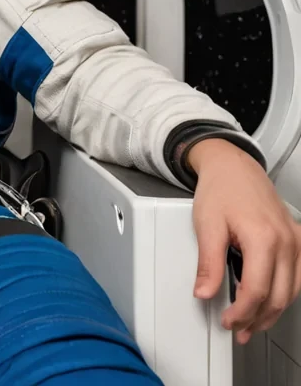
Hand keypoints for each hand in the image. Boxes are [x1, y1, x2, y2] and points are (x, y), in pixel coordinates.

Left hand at [189, 138, 300, 342]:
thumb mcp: (206, 224)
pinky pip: (298, 276)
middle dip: (257, 319)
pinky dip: (283, 293)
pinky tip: (268, 300)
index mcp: (263, 238)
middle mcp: (286, 242)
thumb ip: (207, 262)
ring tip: (251, 323)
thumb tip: (204, 292)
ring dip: (272, 312)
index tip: (227, 321)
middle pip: (278, 296)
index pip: (257, 291)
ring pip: (291, 291)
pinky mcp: (297, 239)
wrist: (233, 166)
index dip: (241, 312)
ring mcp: (296, 241)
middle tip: (238, 329)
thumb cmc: (220, 189)